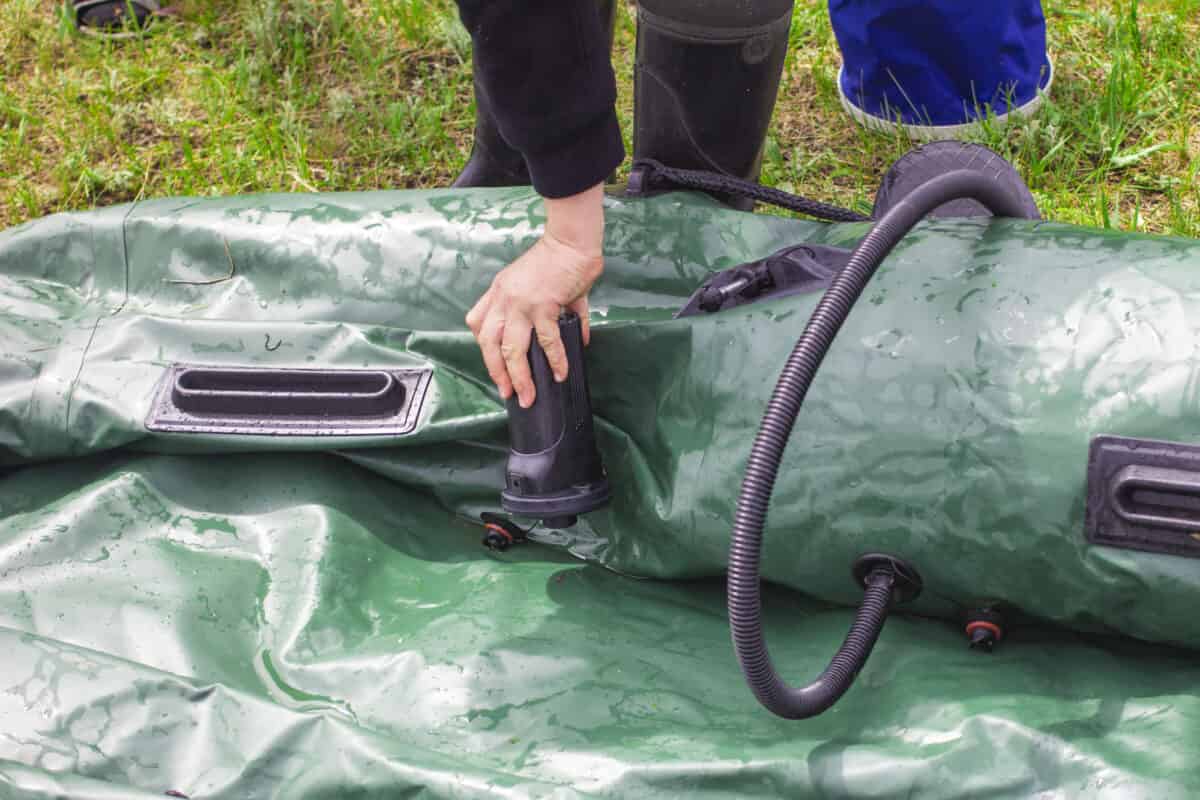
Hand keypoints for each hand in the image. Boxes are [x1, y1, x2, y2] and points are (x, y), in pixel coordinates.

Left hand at [466, 183, 604, 407]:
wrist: (570, 241)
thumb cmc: (557, 258)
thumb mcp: (536, 281)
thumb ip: (551, 310)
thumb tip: (577, 336)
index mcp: (498, 292)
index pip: (477, 324)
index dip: (484, 348)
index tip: (495, 364)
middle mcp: (504, 299)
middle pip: (489, 344)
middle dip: (497, 372)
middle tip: (507, 392)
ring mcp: (522, 304)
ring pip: (512, 350)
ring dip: (521, 377)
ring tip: (529, 395)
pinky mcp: (544, 306)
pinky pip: (547, 341)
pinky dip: (556, 360)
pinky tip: (562, 373)